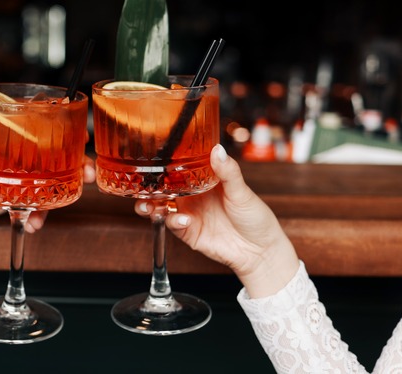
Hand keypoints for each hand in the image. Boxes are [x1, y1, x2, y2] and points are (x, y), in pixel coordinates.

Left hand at [0, 139, 95, 232]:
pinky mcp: (15, 201)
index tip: (81, 137)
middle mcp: (19, 157)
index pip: (42, 127)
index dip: (66, 130)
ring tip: (62, 204)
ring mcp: (19, 180)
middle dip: (78, 164)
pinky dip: (38, 217)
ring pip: (52, 183)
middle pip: (57, 156)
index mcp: (7, 137)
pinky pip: (35, 208)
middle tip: (88, 173)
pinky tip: (33, 225)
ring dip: (65, 193)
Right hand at [134, 144, 298, 297]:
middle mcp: (192, 197)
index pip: (178, 169)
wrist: (260, 251)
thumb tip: (217, 149)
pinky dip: (173, 221)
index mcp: (203, 181)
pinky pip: (172, 225)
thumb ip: (228, 172)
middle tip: (141, 185)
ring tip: (149, 205)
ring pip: (160, 207)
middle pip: (162, 188)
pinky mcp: (188, 233)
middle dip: (148, 186)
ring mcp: (188, 214)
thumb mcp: (242, 191)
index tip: (152, 158)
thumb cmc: (255, 218)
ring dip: (150, 205)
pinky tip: (184, 220)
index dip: (164, 164)